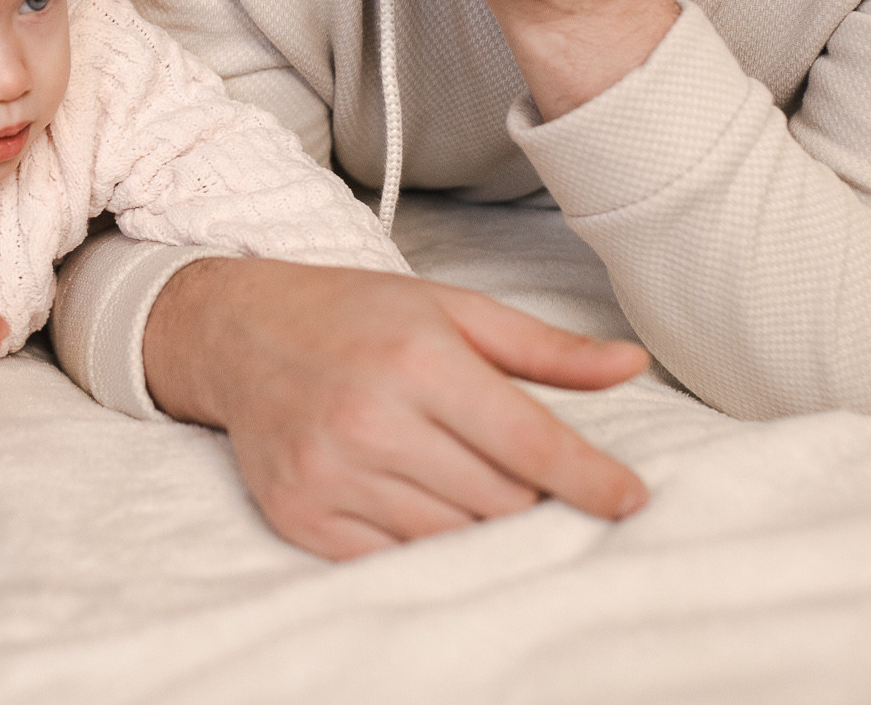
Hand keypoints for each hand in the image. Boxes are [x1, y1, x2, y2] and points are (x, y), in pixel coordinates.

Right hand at [144, 258, 650, 560]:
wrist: (239, 331)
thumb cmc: (356, 316)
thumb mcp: (455, 310)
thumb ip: (546, 349)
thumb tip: (632, 365)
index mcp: (420, 358)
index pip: (529, 443)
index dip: (590, 480)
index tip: (629, 500)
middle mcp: (373, 418)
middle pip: (499, 502)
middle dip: (526, 495)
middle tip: (516, 471)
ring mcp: (331, 473)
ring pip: (451, 539)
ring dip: (477, 523)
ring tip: (465, 483)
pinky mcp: (300, 515)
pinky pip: (391, 561)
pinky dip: (420, 543)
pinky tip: (417, 504)